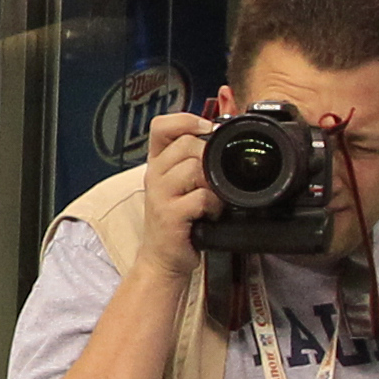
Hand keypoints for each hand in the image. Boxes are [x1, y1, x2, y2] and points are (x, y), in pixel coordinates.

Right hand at [137, 105, 219, 259]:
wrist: (163, 258)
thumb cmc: (178, 220)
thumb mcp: (182, 184)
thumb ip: (197, 159)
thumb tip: (223, 131)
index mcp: (157, 163)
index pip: (162, 126)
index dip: (187, 120)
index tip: (207, 130)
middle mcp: (154, 174)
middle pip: (187, 144)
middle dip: (210, 158)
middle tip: (214, 179)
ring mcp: (159, 194)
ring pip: (195, 168)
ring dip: (213, 184)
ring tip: (213, 199)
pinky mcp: (169, 215)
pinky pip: (200, 197)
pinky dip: (213, 206)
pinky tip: (210, 215)